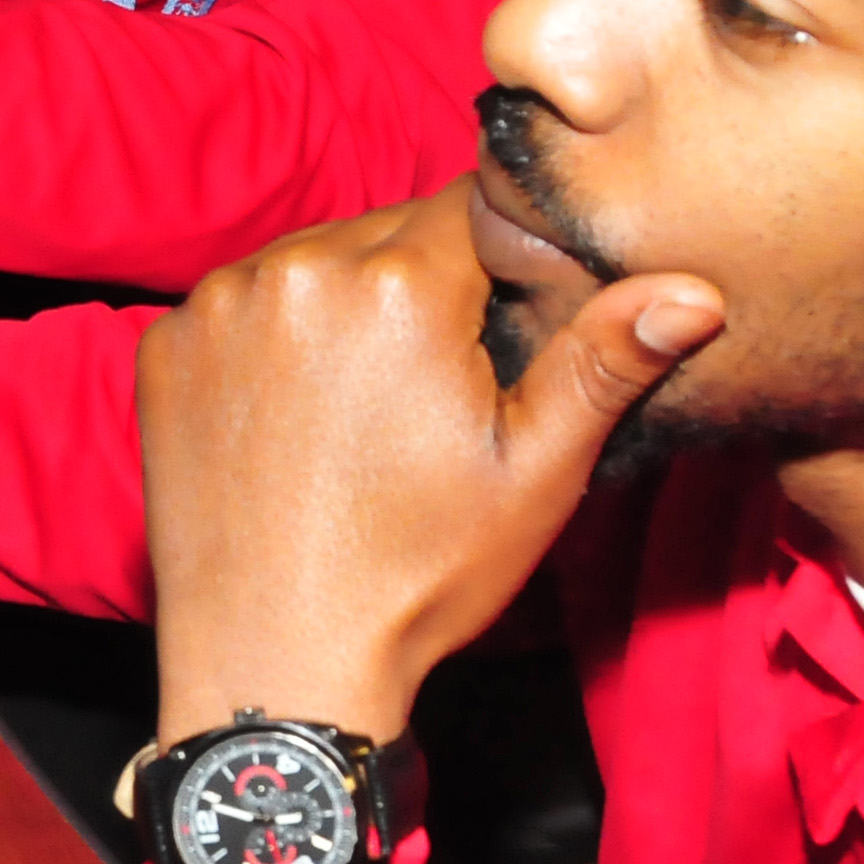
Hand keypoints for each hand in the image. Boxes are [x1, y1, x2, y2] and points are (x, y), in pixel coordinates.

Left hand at [136, 190, 722, 744]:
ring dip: (344, 303)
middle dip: (424, 283)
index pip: (472, 207)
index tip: (506, 321)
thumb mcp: (537, 472)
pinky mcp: (166, 343)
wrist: (274, 656)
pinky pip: (242, 303)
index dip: (503, 257)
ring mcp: (219, 304)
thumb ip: (606, 361)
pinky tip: (294, 414)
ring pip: (313, 261)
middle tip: (436, 386)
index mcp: (400, 285)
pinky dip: (271, 335)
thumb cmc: (416, 572)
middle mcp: (299, 269)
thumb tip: (697, 289)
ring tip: (364, 406)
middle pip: (390, 231)